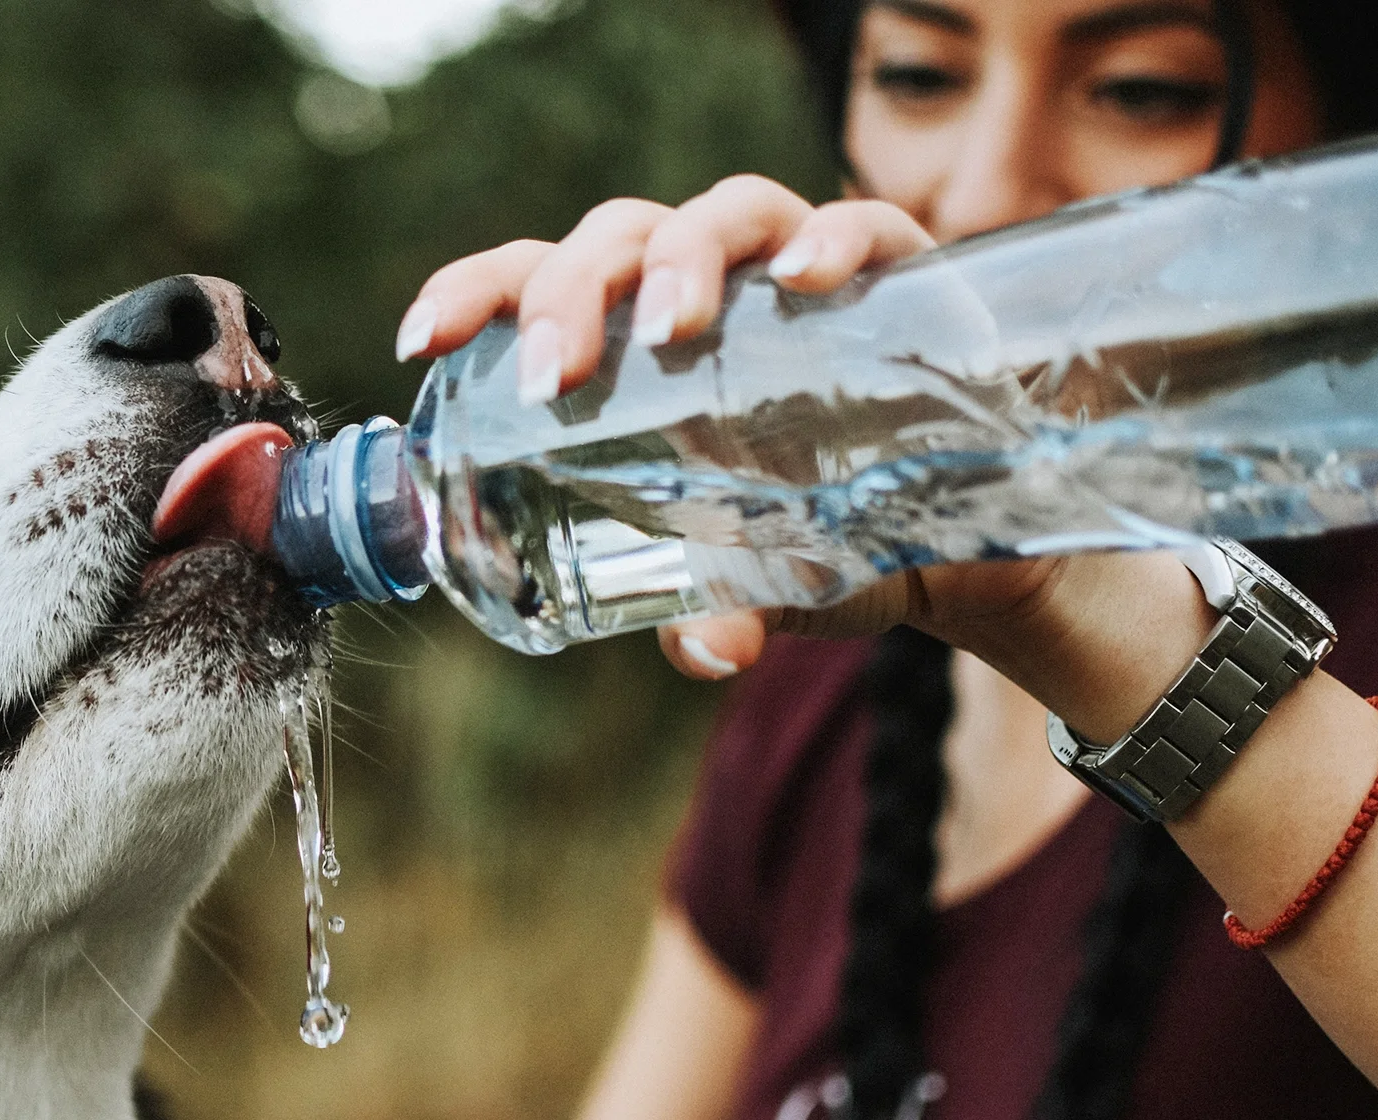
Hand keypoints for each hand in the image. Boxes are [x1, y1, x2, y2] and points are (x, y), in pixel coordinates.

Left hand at [398, 176, 952, 681]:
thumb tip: (709, 650)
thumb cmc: (818, 541)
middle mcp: (710, 289)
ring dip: (683, 257)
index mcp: (636, 345)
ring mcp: (802, 272)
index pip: (536, 282)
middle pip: (617, 239)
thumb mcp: (754, 586)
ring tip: (666, 327)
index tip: (421, 342)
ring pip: (725, 211)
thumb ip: (716, 611)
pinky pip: (867, 227)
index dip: (474, 294)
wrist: (957, 548)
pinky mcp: (903, 274)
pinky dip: (835, 240)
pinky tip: (807, 279)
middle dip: (571, 293)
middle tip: (555, 377)